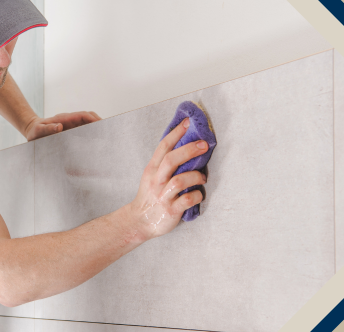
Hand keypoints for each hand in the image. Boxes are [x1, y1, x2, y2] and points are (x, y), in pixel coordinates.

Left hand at [23, 111, 101, 140]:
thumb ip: (47, 129)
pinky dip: (92, 135)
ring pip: (88, 124)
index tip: (101, 124)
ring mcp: (72, 125)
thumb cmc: (34, 132)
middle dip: (100, 123)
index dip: (93, 119)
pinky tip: (96, 144)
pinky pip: (84, 131)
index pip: (83, 115)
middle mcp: (70, 120)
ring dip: (97, 129)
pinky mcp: (71, 131)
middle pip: (89, 118)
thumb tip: (59, 127)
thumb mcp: (38, 131)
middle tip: (109, 133)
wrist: (32, 130)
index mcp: (64, 118)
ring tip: (106, 140)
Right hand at [127, 118, 207, 240]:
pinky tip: (199, 194)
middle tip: (204, 145)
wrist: (139, 221)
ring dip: (196, 176)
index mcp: (152, 170)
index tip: (188, 122)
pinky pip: (187, 200)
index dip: (176, 133)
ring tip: (202, 177)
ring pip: (180, 181)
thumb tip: (186, 145)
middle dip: (189, 150)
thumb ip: (165, 163)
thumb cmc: (150, 196)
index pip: (163, 147)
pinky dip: (197, 195)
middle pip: (171, 160)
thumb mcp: (152, 176)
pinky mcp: (171, 210)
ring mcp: (163, 196)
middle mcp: (156, 181)